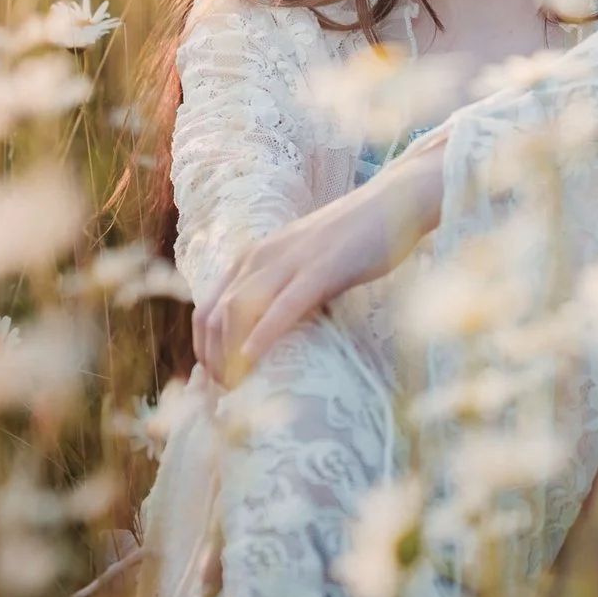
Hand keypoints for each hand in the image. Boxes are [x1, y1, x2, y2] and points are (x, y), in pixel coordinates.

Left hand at [193, 146, 442, 385]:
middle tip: (229, 394)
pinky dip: (262, 335)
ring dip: (229, 354)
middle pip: (213, 316)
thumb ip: (281, 289)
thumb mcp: (303, 264)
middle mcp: (260, 257)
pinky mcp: (320, 270)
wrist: (393, 202)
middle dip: (212, 359)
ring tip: (240, 387)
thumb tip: (268, 331)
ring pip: (236, 311)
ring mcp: (289, 262)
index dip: (204, 349)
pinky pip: (282, 307)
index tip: (220, 379)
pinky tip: (254, 359)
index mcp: (253, 257)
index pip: (207, 309)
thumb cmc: (354, 240)